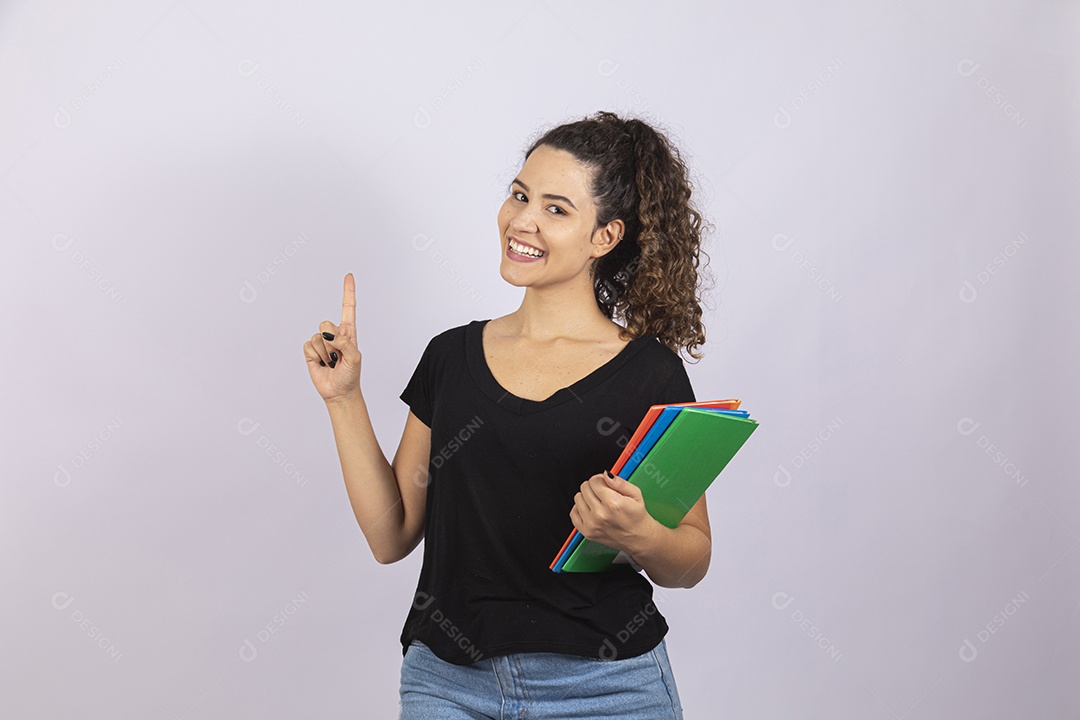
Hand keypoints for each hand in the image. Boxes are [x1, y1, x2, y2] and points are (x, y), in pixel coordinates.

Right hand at [303, 273, 363, 402]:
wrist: (339, 392)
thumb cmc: (351, 375)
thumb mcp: (355, 357)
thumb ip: (346, 343)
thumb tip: (330, 335)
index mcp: (349, 332)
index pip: (348, 308)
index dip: (348, 291)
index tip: (349, 276)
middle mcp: (335, 334)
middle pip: (326, 323)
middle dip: (331, 340)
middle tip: (338, 356)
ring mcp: (322, 342)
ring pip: (317, 337)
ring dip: (325, 352)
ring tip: (332, 362)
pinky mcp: (311, 351)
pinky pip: (308, 345)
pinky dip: (316, 357)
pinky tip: (322, 364)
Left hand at [569, 471, 654, 554]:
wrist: (638, 538)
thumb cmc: (637, 517)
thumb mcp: (635, 494)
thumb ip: (619, 482)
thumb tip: (606, 474)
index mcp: (613, 503)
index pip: (594, 481)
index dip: (600, 479)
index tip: (605, 484)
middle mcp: (600, 514)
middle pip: (585, 488)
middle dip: (594, 487)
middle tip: (603, 494)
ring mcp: (592, 524)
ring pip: (578, 498)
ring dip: (586, 497)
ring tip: (598, 502)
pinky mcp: (587, 532)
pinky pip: (573, 513)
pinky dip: (580, 509)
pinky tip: (590, 509)